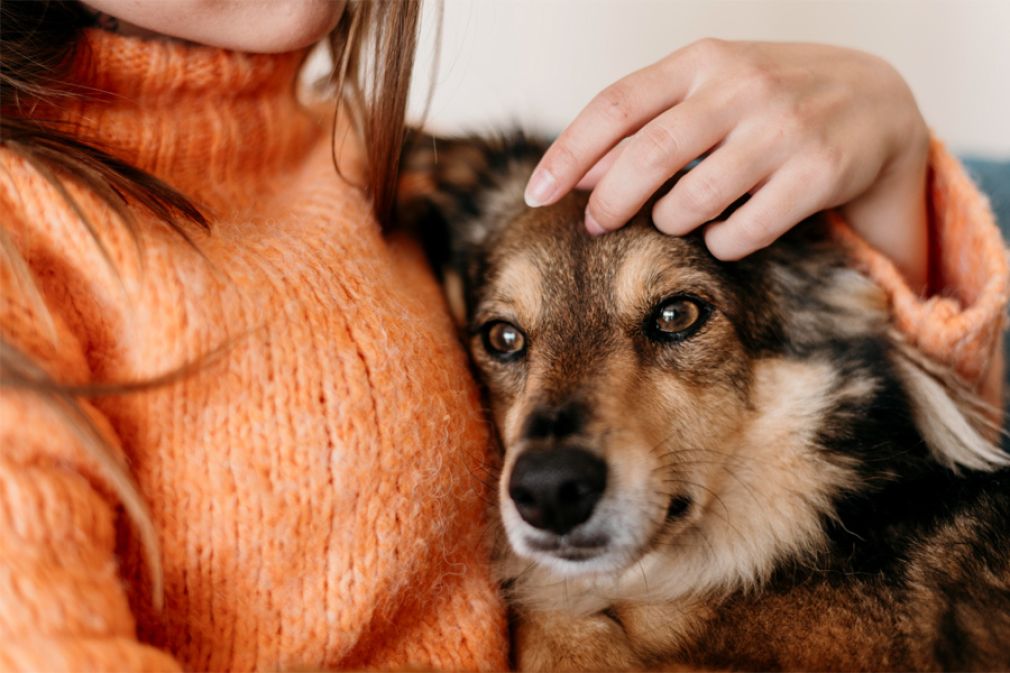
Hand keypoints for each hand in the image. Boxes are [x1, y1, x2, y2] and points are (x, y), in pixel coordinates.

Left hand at [525, 39, 929, 290]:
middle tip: (593, 227)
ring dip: (670, 222)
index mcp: (702, 60)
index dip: (568, 154)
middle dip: (609, 200)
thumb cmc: (769, 102)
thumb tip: (576, 176)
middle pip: (648, 154)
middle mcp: (741, 86)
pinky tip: (725, 233)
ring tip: (675, 220)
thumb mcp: (709, 92)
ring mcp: (783, 127)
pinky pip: (743, 230)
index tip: (536, 194)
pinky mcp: (819, 171)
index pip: (615, 106)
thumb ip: (646, 123)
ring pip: (693, 199)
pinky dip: (721, 242)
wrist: (878, 102)